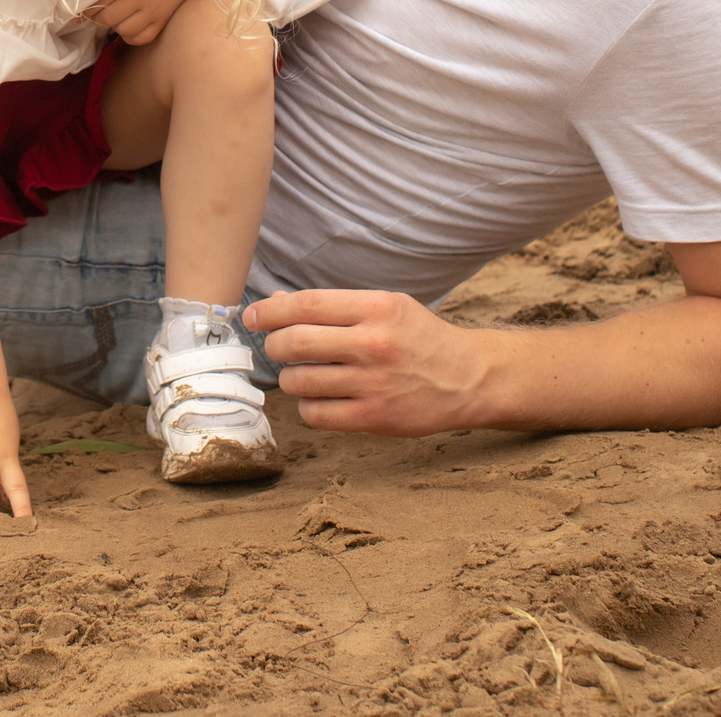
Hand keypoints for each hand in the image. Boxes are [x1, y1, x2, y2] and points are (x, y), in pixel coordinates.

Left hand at [80, 0, 199, 45]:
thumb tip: (85, 5)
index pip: (101, 0)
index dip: (86, 9)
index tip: (78, 12)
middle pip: (110, 18)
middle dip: (98, 20)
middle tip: (97, 16)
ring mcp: (154, 12)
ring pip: (124, 30)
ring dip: (115, 28)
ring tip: (116, 20)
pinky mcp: (162, 23)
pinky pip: (140, 39)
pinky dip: (130, 37)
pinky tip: (129, 29)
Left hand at [245, 289, 492, 436]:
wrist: (467, 378)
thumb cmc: (418, 337)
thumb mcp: (385, 307)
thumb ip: (334, 306)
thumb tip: (276, 302)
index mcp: (376, 309)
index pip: (306, 305)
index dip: (269, 311)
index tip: (253, 316)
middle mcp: (374, 344)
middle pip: (294, 343)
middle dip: (274, 345)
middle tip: (276, 346)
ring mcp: (374, 384)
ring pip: (299, 381)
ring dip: (290, 378)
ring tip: (302, 374)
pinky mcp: (374, 418)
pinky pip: (316, 414)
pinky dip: (308, 407)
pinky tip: (319, 398)